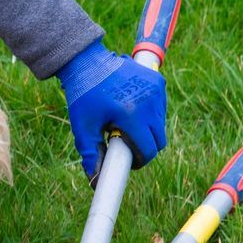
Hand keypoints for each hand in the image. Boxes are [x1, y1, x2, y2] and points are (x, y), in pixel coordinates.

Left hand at [55, 38, 167, 177]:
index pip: (148, 149)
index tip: (129, 160)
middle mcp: (148, 101)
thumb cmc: (83, 94)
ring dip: (147, 129)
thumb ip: (91, 154)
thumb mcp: (83, 126)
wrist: (86, 60)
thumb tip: (95, 182)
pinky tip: (131, 106)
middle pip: (158, 140)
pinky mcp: (158, 81)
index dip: (139, 160)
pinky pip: (160, 109)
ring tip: (124, 120)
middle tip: (125, 141)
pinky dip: (150, 113)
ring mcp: (156, 89)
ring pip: (160, 125)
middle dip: (145, 146)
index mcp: (131, 114)